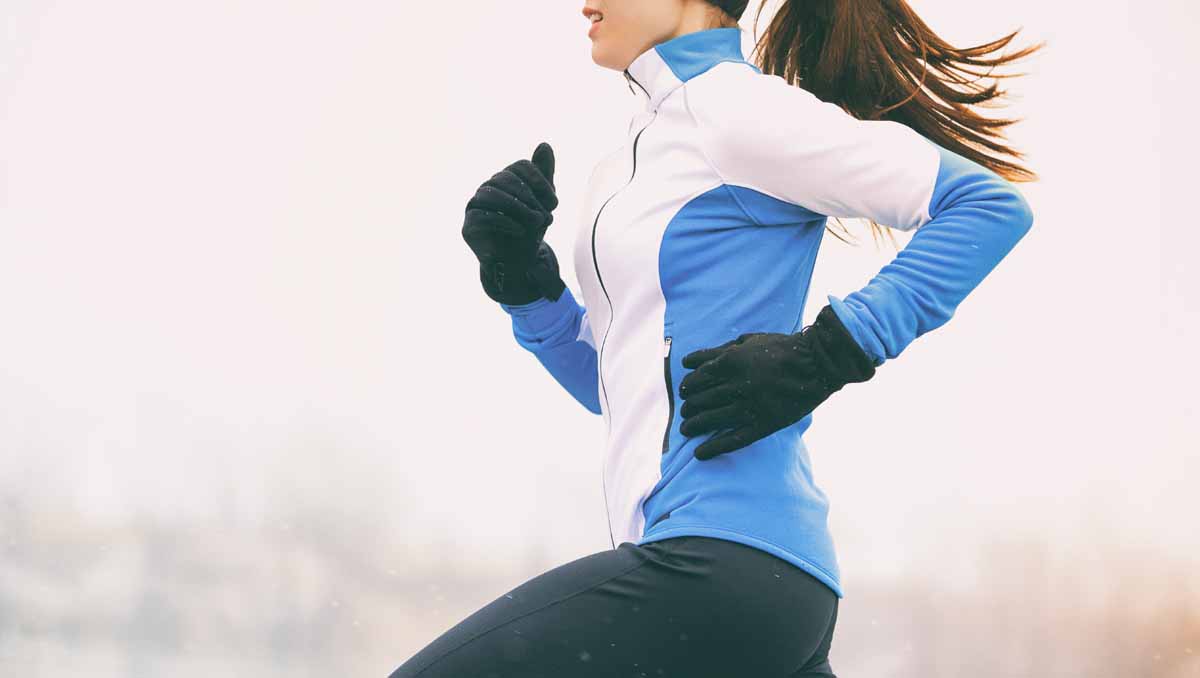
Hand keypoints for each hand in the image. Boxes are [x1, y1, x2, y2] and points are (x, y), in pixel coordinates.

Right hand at [462, 141, 564, 304]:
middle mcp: (487, 188)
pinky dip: (505, 222)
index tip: (554, 203)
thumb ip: (544, 175)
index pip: (520, 166)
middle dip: (530, 198)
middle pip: (505, 179)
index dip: (539, 181)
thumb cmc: (530, 230)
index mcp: (506, 179)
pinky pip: (482, 216)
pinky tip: (520, 231)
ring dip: (518, 208)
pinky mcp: (468, 226)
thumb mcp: (542, 203)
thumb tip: (544, 144)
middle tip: (546, 218)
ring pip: (491, 194)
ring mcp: (475, 206)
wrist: (520, 262)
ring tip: (535, 223)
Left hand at [676, 305, 877, 459]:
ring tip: (686, 430)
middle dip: (688, 407)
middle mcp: (738, 385)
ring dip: (694, 426)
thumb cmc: (782, 348)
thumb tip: (689, 361)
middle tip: (684, 412)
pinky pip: (733, 440)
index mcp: (732, 362)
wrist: (819, 364)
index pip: (697, 379)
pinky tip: (699, 454)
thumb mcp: (749, 341)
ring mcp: (751, 407)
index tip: (684, 392)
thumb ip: (718, 350)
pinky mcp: (765, 424)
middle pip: (701, 400)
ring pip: (712, 420)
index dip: (687, 387)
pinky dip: (714, 448)